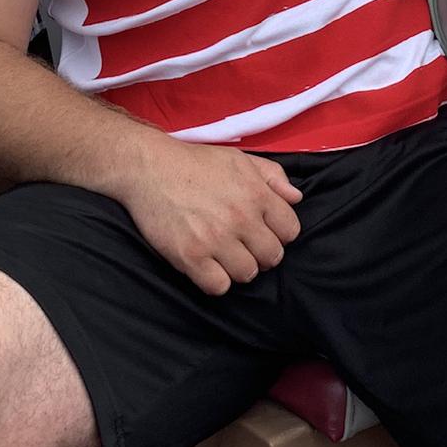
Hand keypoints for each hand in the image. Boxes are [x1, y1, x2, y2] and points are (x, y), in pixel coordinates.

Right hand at [112, 132, 302, 295]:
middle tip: (244, 245)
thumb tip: (296, 198)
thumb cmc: (196, 162)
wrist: (149, 168)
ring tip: (224, 254)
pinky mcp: (190, 256)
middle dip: (262, 254)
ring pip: (247, 274)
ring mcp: (215, 239)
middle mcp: (240, 218)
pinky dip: (215, 280)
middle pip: (272, 257)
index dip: (280, 233)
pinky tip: (207, 265)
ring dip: (238, 268)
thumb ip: (273, 176)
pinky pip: (218, 286)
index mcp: (256, 194)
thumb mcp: (240, 159)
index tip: (264, 231)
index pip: (291, 231)